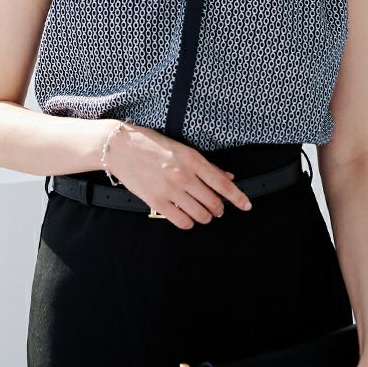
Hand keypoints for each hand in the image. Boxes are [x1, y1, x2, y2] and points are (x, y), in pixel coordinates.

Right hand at [101, 120, 252, 228]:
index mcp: (192, 159)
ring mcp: (170, 190)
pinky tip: (187, 216)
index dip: (238, 197)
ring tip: (201, 212)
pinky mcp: (156, 201)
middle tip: (217, 208)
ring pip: (200, 215)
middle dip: (219, 208)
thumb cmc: (151, 144)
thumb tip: (227, 177)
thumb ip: (206, 165)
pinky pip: (182, 221)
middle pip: (214, 203)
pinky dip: (188, 222)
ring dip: (205, 217)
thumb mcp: (182, 148)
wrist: (121, 147)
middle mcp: (183, 175)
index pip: (223, 184)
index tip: (246, 205)